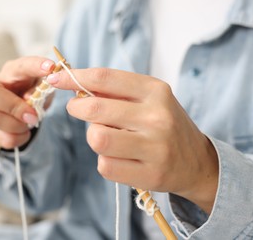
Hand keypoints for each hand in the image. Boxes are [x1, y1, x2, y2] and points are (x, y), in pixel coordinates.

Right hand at [0, 57, 54, 148]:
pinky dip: (21, 137)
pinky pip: (5, 138)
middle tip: (33, 115)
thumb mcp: (41, 86)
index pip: (21, 66)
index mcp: (12, 72)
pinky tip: (25, 130)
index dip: (34, 66)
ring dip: (19, 125)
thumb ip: (40, 89)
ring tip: (32, 121)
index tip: (51, 67)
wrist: (21, 109)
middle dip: (14, 107)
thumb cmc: (32, 91)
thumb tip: (30, 99)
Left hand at [47, 68, 218, 212]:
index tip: (55, 78)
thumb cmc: (165, 125)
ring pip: (97, 139)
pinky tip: (119, 157)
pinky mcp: (150, 175)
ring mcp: (155, 147)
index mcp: (156, 91)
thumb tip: (75, 84)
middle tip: (77, 109)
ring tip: (106, 136)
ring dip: (93, 137)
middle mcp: (158, 117)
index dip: (74, 77)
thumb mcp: (149, 99)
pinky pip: (105, 166)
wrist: (198, 162)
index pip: (105, 78)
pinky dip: (104, 161)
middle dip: (77, 108)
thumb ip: (116, 91)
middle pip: (95, 109)